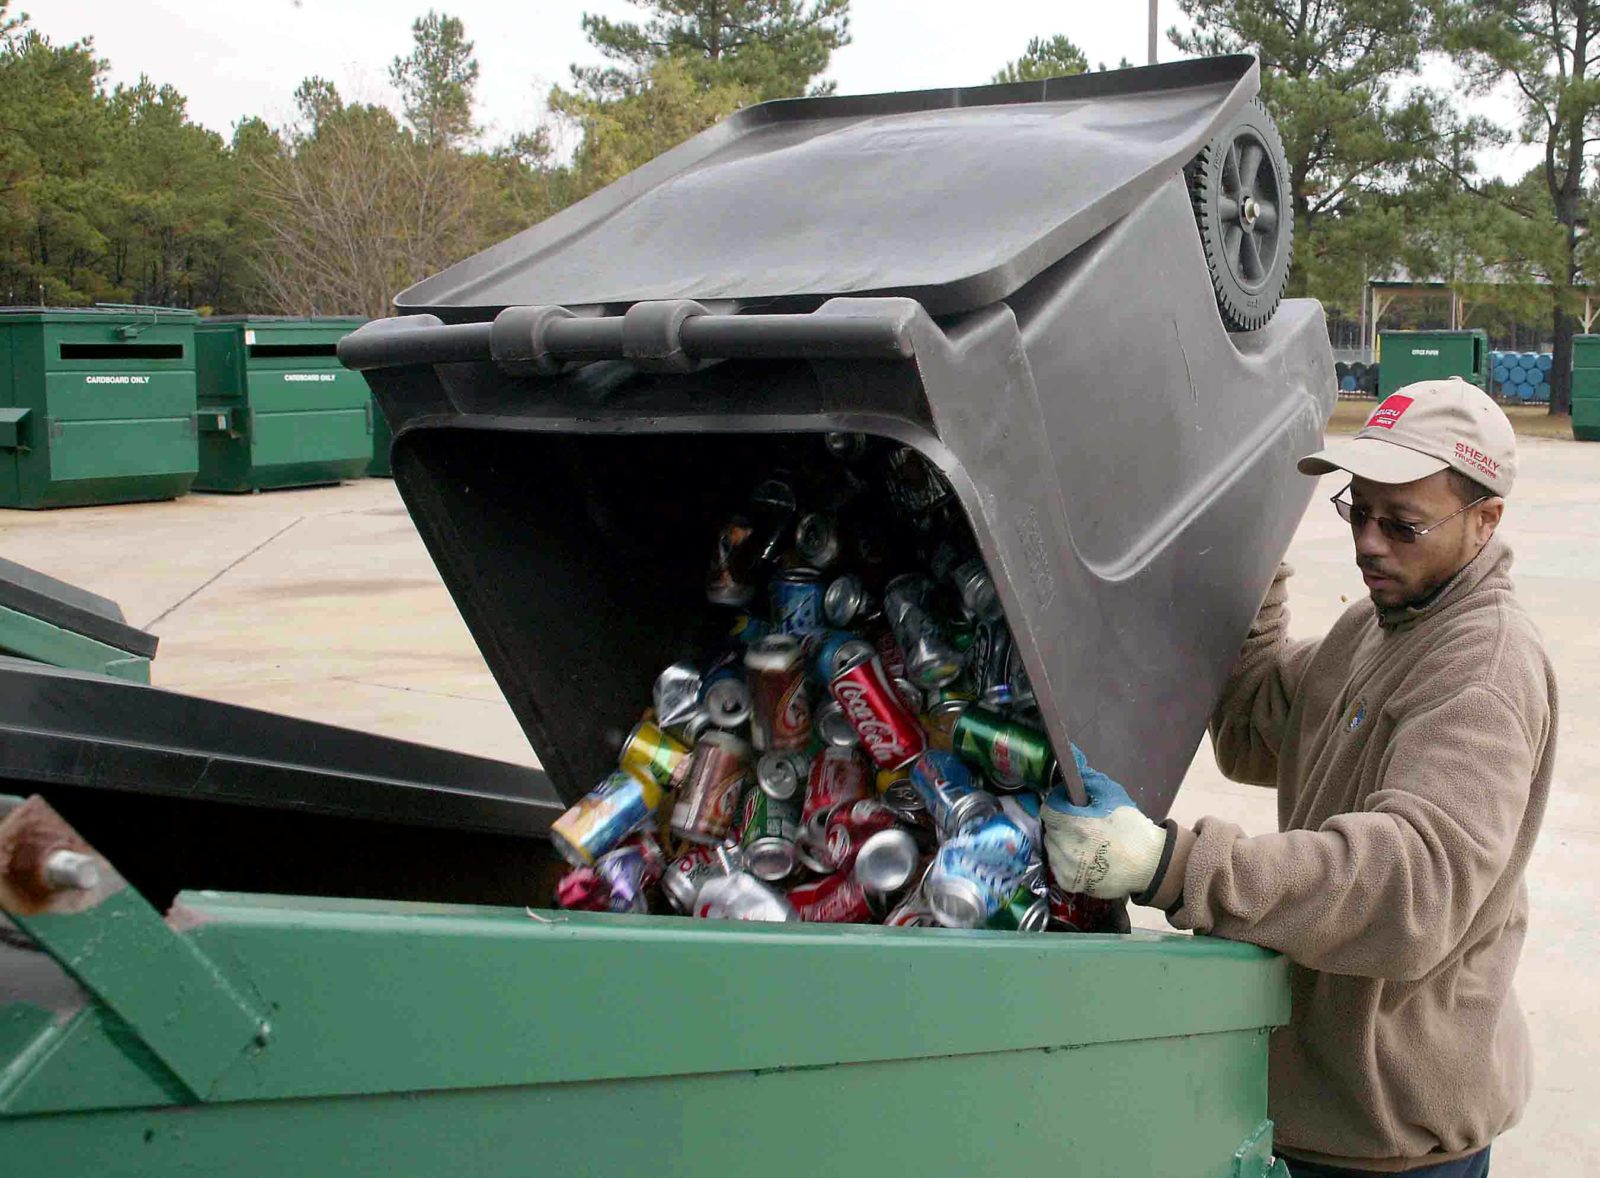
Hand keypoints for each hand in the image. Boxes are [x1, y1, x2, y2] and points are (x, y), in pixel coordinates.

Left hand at [1042, 745, 1170, 900]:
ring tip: (1086, 842)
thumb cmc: (1131, 827)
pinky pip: (1058, 866)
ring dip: (1063, 842)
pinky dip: (1067, 861)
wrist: (1150, 864)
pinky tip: (1085, 858)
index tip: (1072, 808)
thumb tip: (1070, 759)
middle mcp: (1064, 847)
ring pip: (1052, 848)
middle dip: (1062, 824)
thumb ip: (1088, 779)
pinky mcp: (1069, 883)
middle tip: (1082, 825)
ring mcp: (1065, 868)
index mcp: (1073, 823)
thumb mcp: (1112, 795)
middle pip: (1050, 828)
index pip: (1048, 808)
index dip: (1059, 805)